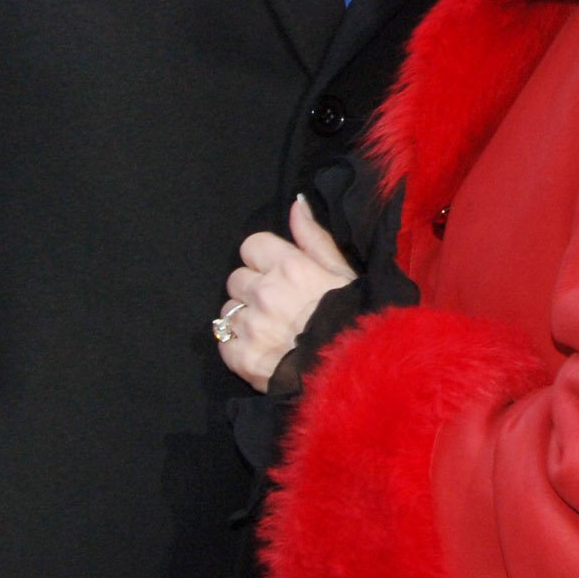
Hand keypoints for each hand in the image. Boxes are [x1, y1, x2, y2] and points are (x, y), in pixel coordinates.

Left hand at [218, 196, 359, 393]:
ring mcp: (250, 326)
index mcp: (289, 267)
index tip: (280, 275)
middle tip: (278, 307)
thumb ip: (314, 237)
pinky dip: (238, 347)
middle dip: (253, 290)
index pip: (251, 246)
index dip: (264, 260)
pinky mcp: (241, 358)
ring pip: (228, 310)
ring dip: (245, 318)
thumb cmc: (354, 319)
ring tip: (272, 331)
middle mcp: (264, 292)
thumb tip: (296, 204)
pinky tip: (262, 351)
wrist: (353, 373)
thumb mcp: (343, 272)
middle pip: (237, 278)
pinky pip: (223, 343)